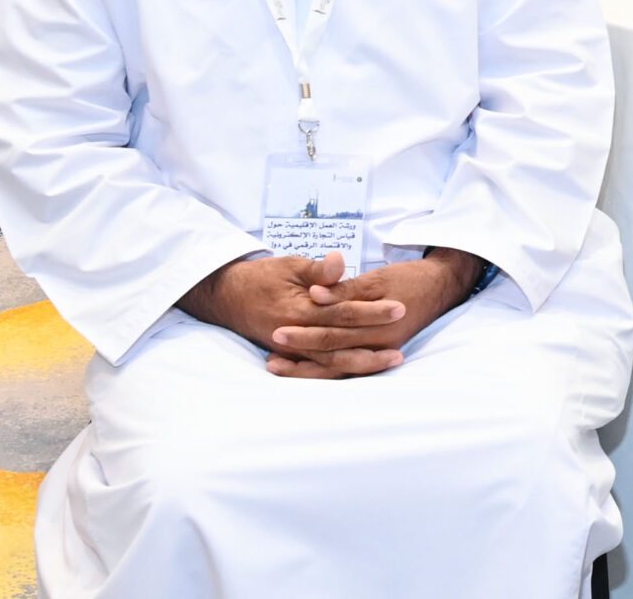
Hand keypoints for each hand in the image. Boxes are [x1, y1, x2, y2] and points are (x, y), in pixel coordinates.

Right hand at [179, 253, 406, 376]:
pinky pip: (320, 368)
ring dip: (364, 363)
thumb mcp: (289, 265)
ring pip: (332, 362)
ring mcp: (293, 349)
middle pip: (341, 343)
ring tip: (395, 359)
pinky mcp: (292, 354)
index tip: (399, 306)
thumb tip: (339, 262)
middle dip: (375, 341)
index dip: (371, 311)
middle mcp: (295, 335)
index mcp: (297, 311)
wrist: (226, 296)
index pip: (342, 313)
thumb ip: (317, 270)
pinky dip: (342, 371)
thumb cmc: (261, 277)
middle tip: (406, 337)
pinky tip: (366, 370)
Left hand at [263, 247, 488, 378]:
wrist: (443, 285)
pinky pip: (347, 366)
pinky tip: (302, 365)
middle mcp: (380, 345)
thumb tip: (315, 294)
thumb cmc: (411, 278)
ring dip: (306, 368)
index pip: (335, 333)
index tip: (278, 329)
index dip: (306, 333)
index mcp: (380, 326)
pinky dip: (323, 368)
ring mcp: (381, 351)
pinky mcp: (379, 351)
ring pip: (337, 367)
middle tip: (271, 348)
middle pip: (332, 355)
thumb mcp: (380, 278)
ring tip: (276, 365)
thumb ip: (346, 289)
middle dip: (299, 353)